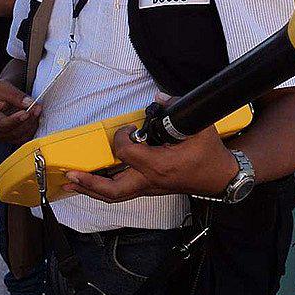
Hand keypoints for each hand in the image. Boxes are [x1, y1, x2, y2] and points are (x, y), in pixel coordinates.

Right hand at [0, 79, 41, 144]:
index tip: (26, 113)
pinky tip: (35, 117)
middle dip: (27, 120)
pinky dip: (32, 128)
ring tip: (37, 110)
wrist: (0, 95)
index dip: (15, 120)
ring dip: (31, 124)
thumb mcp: (2, 87)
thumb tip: (28, 103)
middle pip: (12, 132)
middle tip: (37, 108)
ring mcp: (2, 136)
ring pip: (20, 137)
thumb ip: (15, 95)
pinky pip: (24, 138)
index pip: (1, 124)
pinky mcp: (12, 138)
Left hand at [62, 93, 238, 202]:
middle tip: (71, 175)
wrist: (223, 177)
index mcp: (159, 166)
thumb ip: (176, 109)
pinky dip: (105, 188)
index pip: (126, 153)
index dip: (121, 138)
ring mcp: (150, 188)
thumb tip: (158, 99)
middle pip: (113, 190)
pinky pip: (123, 192)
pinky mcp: (151, 189)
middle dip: (89, 183)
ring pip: (115, 196)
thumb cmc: (211, 155)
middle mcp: (151, 181)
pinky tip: (92, 183)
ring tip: (71, 183)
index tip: (128, 128)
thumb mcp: (199, 128)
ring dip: (92, 189)